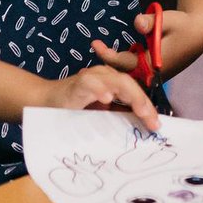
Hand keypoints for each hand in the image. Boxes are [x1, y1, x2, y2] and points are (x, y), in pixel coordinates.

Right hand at [41, 65, 158, 130]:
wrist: (45, 101)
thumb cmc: (75, 108)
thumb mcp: (100, 113)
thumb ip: (117, 115)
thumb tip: (141, 126)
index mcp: (114, 82)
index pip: (135, 92)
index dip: (148, 107)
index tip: (157, 125)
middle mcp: (106, 76)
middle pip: (130, 85)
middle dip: (144, 103)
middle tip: (152, 121)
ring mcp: (93, 77)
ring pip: (117, 81)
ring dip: (131, 95)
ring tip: (141, 111)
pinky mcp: (77, 82)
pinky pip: (90, 82)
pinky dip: (100, 90)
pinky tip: (107, 99)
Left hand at [91, 9, 202, 79]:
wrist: (199, 33)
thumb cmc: (183, 25)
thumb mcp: (168, 19)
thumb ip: (151, 21)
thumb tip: (136, 22)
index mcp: (154, 62)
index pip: (124, 62)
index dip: (107, 55)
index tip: (94, 44)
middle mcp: (153, 73)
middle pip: (123, 75)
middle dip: (105, 69)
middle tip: (85, 66)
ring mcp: (154, 75)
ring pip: (129, 77)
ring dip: (113, 71)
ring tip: (96, 65)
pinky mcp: (155, 73)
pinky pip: (135, 75)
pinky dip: (123, 70)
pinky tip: (113, 66)